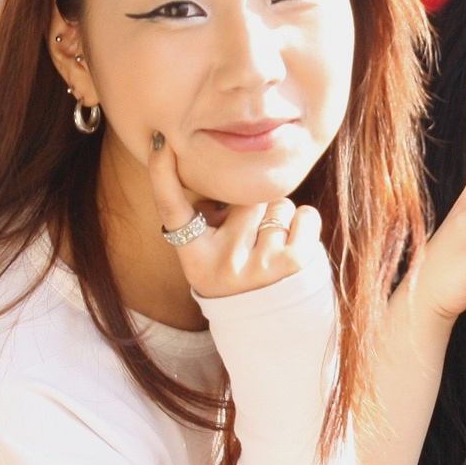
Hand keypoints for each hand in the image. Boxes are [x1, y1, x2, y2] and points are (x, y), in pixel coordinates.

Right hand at [147, 135, 322, 299]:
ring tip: (271, 250)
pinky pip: (305, 215)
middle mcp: (221, 262)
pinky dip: (305, 224)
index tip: (160, 142)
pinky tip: (295, 246)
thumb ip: (209, 218)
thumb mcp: (212, 254)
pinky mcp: (292, 265)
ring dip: (280, 220)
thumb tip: (212, 163)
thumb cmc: (240, 274)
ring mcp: (257, 265)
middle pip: (245, 199)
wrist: (272, 322)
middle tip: (252, 243)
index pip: (172, 210)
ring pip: (279, 205)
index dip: (162, 174)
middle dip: (254, 211)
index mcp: (194, 258)